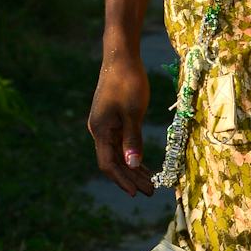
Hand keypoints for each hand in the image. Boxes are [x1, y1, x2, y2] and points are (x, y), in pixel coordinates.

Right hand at [89, 54, 153, 196]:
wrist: (121, 58)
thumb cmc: (128, 82)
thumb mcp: (134, 113)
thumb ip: (133, 139)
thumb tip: (133, 165)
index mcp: (100, 130)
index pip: (108, 164)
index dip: (122, 180)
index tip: (136, 193)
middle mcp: (99, 131)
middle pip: (114, 162)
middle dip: (131, 178)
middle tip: (151, 191)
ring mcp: (106, 126)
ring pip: (119, 154)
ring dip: (134, 169)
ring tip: (151, 184)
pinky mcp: (113, 120)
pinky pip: (122, 144)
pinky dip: (133, 155)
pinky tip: (144, 165)